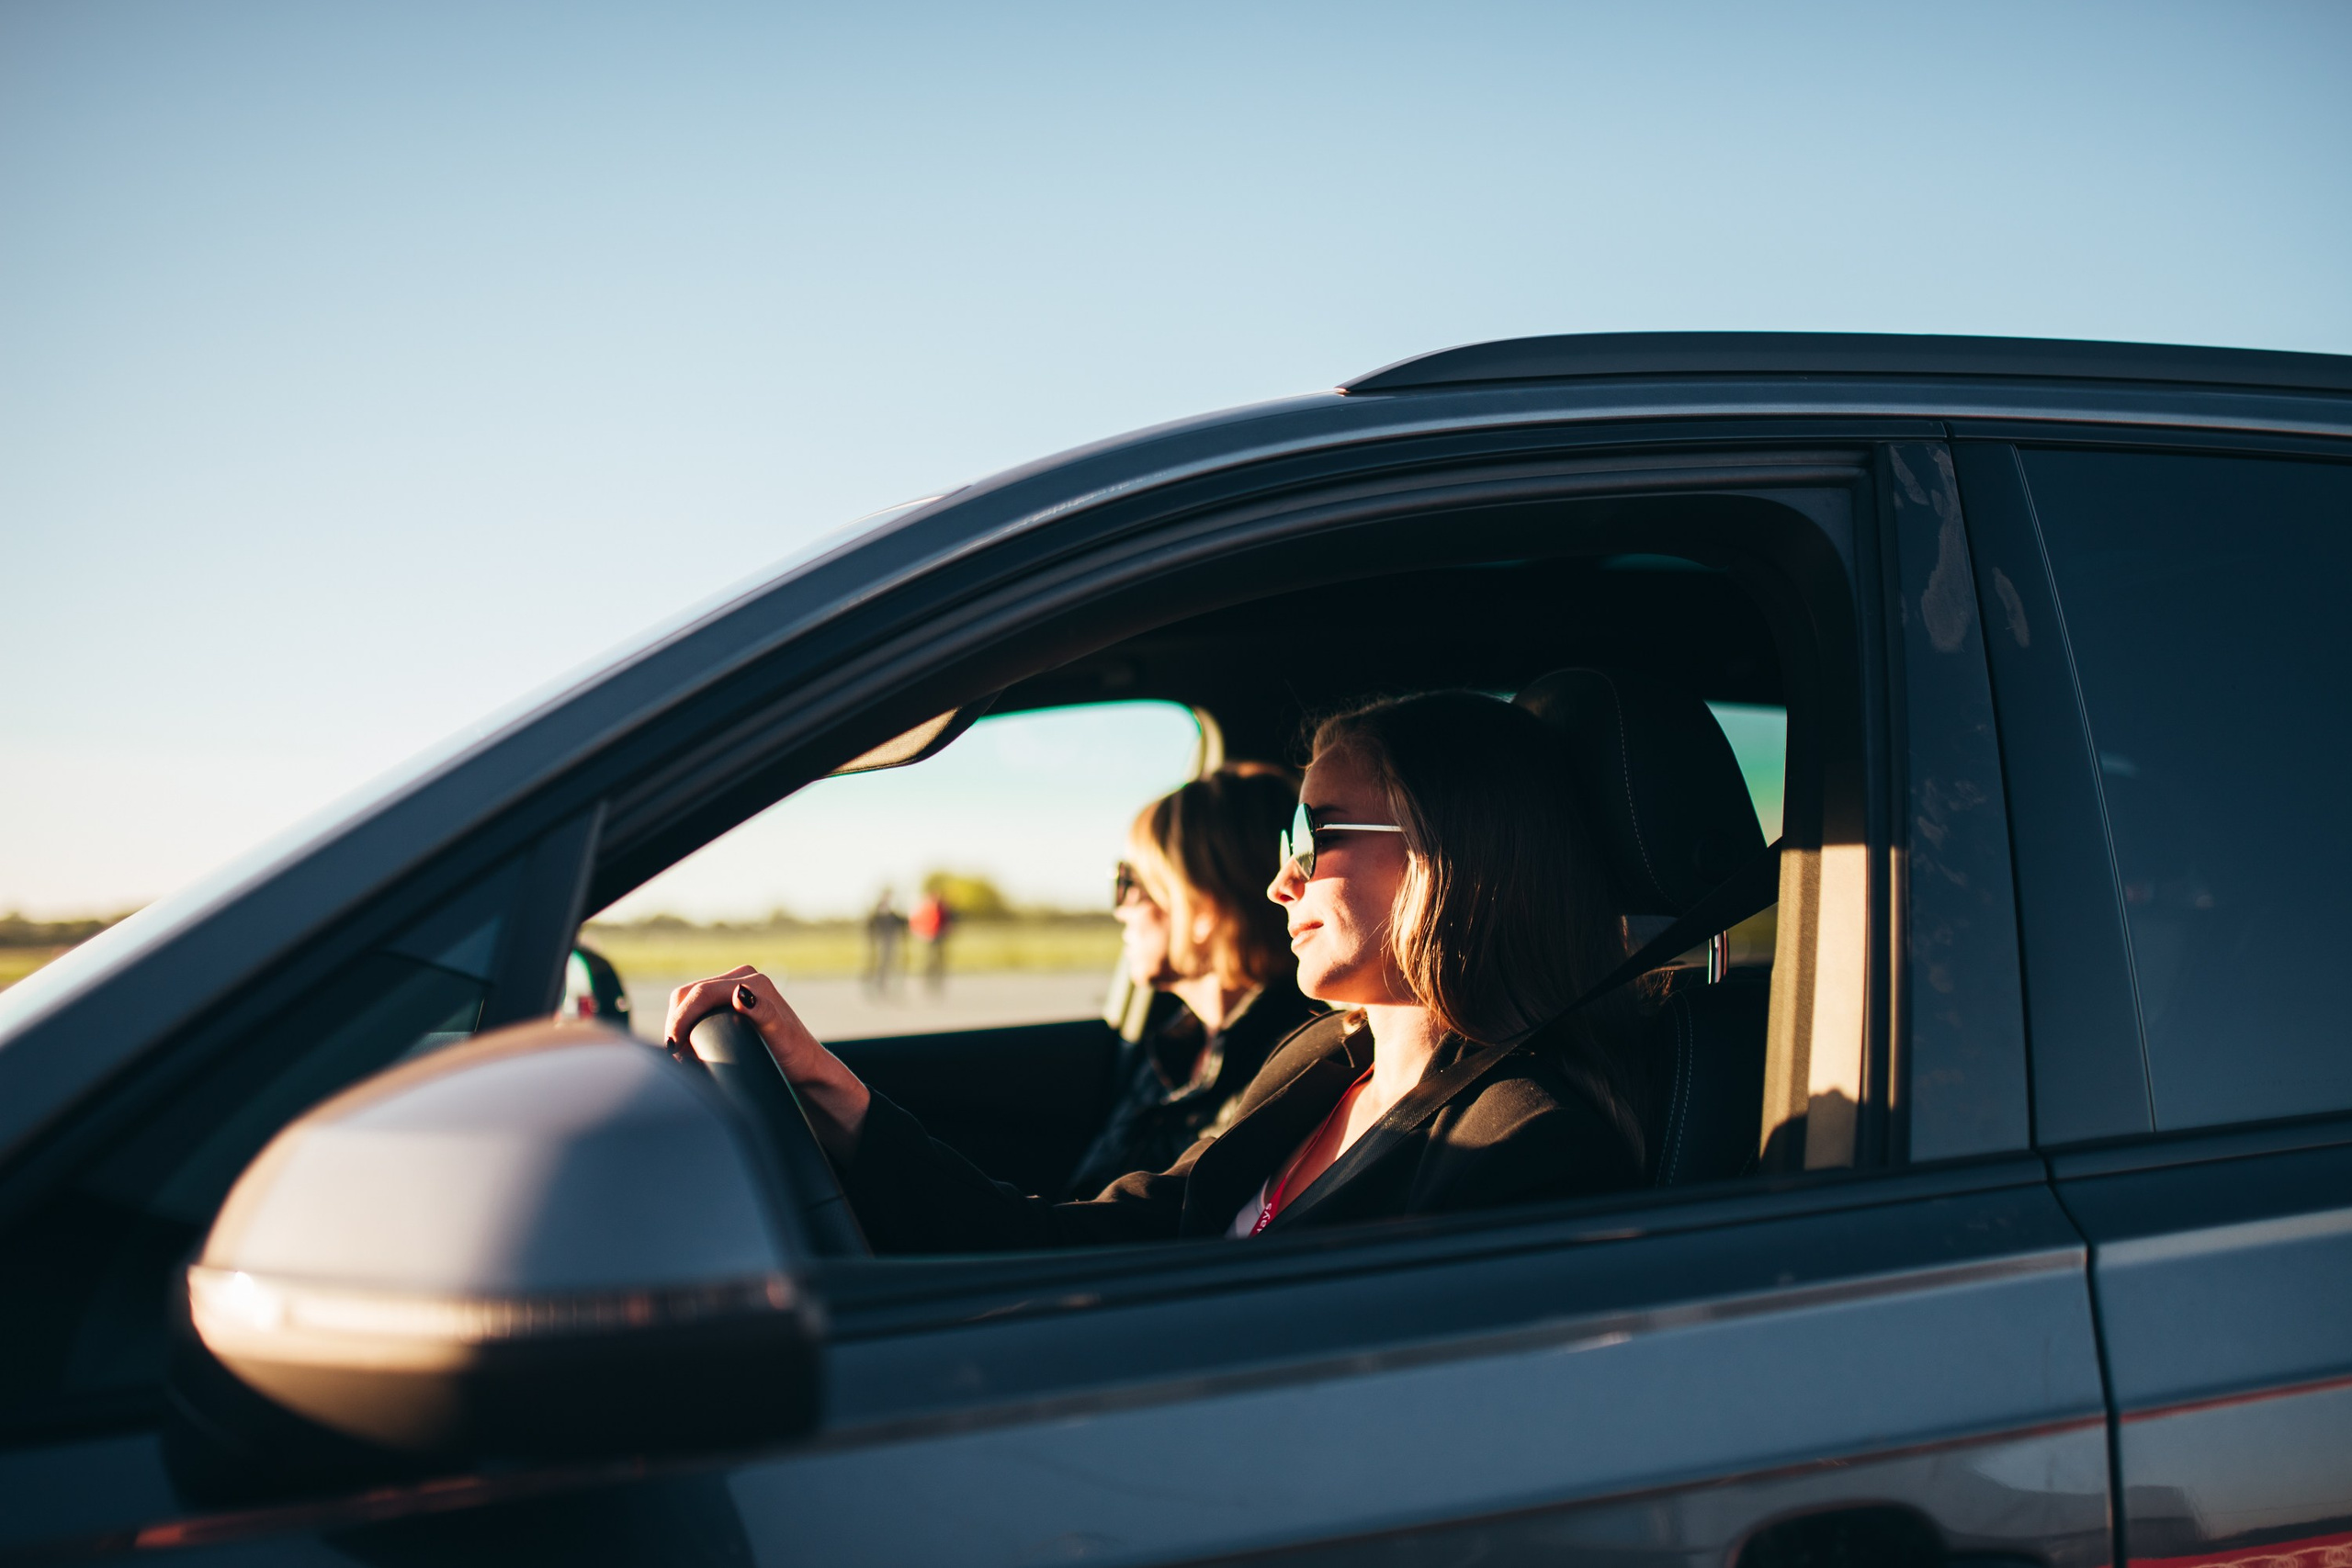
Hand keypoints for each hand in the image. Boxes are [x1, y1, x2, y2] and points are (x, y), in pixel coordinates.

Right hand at [665, 966, 871, 1157]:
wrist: (805, 1067)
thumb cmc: (795, 1055)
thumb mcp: (780, 1035)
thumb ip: (763, 1013)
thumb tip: (740, 994)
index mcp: (750, 980)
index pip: (700, 993)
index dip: (680, 1018)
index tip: (673, 1048)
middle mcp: (741, 979)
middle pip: (689, 994)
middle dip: (676, 1022)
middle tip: (674, 1055)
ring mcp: (734, 990)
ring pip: (689, 1001)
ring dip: (679, 1025)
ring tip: (680, 1054)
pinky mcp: (730, 1004)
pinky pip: (698, 1008)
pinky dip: (687, 1025)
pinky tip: (688, 1047)